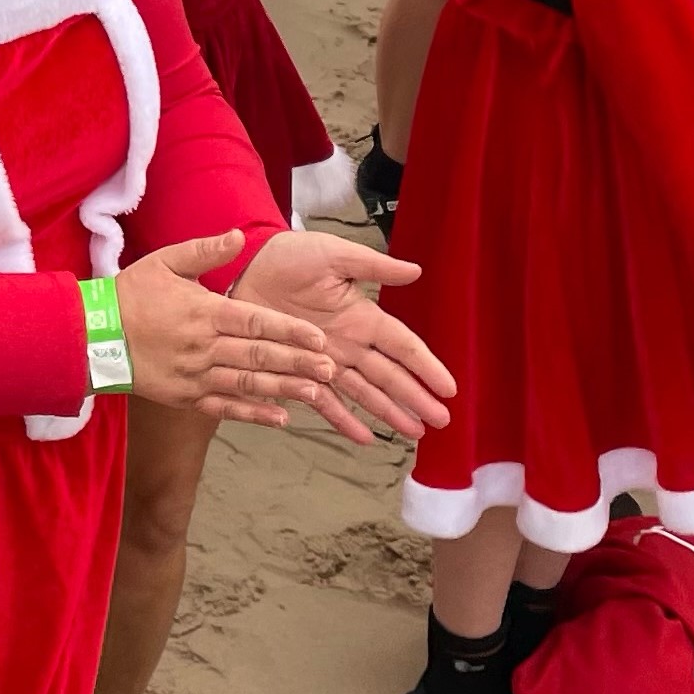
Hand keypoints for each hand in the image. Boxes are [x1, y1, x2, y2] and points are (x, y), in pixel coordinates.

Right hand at [113, 230, 354, 432]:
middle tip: (332, 369)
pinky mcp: (185, 396)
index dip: (290, 331)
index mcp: (204, 311)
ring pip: (248, 385)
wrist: (92, 335)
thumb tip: (239, 236)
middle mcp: (204, 346)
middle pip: (260, 357)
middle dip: (299, 363)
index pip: (257, 322)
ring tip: (316, 394)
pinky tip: (280, 418)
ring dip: (284, 390)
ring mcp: (195, 375)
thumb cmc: (131, 295)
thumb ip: (205, 249)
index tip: (319, 338)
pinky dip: (253, 414)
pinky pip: (225, 408)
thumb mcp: (165, 261)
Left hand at [230, 227, 452, 441]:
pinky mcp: (299, 370)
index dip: (426, 366)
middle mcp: (349, 343)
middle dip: (416, 398)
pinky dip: (343, 420)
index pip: (403, 346)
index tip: (449, 388)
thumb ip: (373, 266)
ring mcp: (326, 360)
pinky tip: (365, 439)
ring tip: (414, 433)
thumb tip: (415, 271)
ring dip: (390, 413)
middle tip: (441, 422)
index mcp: (362, 316)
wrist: (245, 266)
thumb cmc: (290, 255)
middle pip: (390, 376)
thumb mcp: (334, 254)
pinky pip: (325, 401)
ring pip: (365, 393)